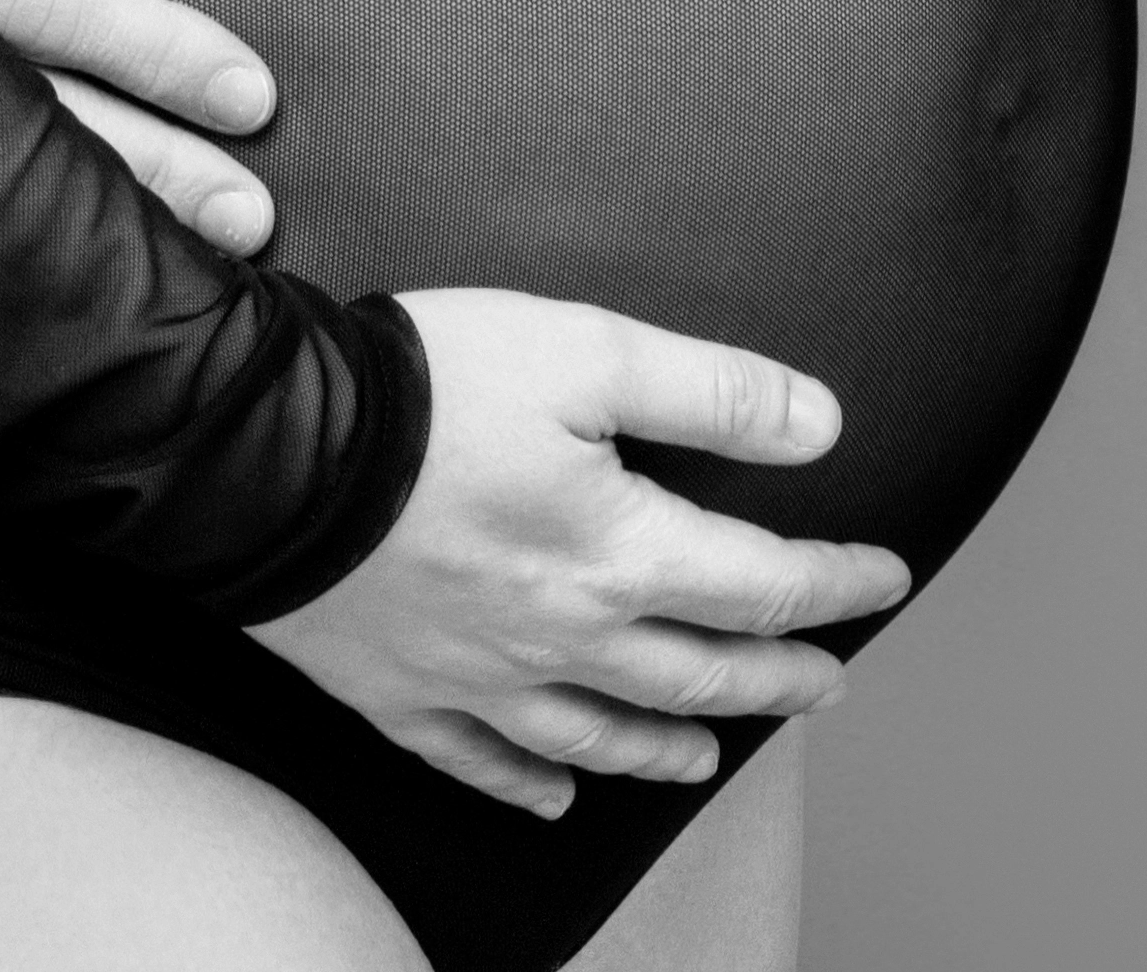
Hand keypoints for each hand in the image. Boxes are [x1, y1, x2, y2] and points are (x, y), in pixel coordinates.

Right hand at [245, 287, 914, 814]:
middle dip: (778, 677)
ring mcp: (478, 677)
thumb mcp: (584, 351)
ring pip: (600, 735)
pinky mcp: (400, 690)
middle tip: (826, 677)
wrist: (263, 454)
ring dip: (671, 745)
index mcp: (616, 553)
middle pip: (697, 674)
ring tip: (713, 749)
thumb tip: (819, 426)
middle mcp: (561, 636)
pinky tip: (555, 795)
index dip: (836, 582)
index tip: (883, 577)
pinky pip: (479, 761)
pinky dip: (527, 785)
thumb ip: (710, 391)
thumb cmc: (421, 391)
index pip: (761, 584)